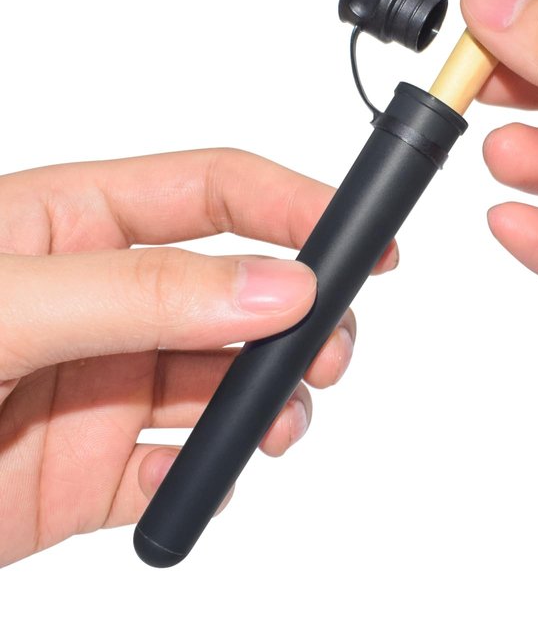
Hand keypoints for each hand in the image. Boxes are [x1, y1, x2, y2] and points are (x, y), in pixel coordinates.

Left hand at [0, 148, 396, 566]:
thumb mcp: (1, 305)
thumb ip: (142, 292)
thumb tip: (277, 288)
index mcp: (72, 228)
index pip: (211, 194)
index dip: (292, 204)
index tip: (361, 234)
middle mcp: (101, 304)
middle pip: (238, 292)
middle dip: (300, 316)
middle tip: (327, 348)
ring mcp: (101, 388)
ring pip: (223, 383)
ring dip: (265, 402)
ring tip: (274, 426)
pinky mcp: (91, 472)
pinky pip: (178, 470)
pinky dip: (204, 479)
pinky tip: (190, 485)